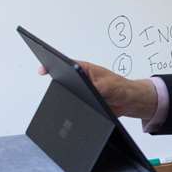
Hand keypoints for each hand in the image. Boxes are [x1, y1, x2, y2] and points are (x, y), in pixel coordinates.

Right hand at [37, 61, 157, 119]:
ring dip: (63, 94)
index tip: (43, 68)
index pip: (66, 63)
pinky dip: (70, 105)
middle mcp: (80, 78)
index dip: (52, 63)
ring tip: (61, 97)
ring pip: (66, 91)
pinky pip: (72, 103)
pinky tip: (69, 108)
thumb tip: (84, 91)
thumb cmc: (120, 88)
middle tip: (46, 78)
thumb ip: (95, 88)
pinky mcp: (83, 101)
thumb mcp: (108, 86)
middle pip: (63, 76)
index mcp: (85, 69)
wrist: (129, 102)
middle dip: (54, 78)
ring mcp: (80, 90)